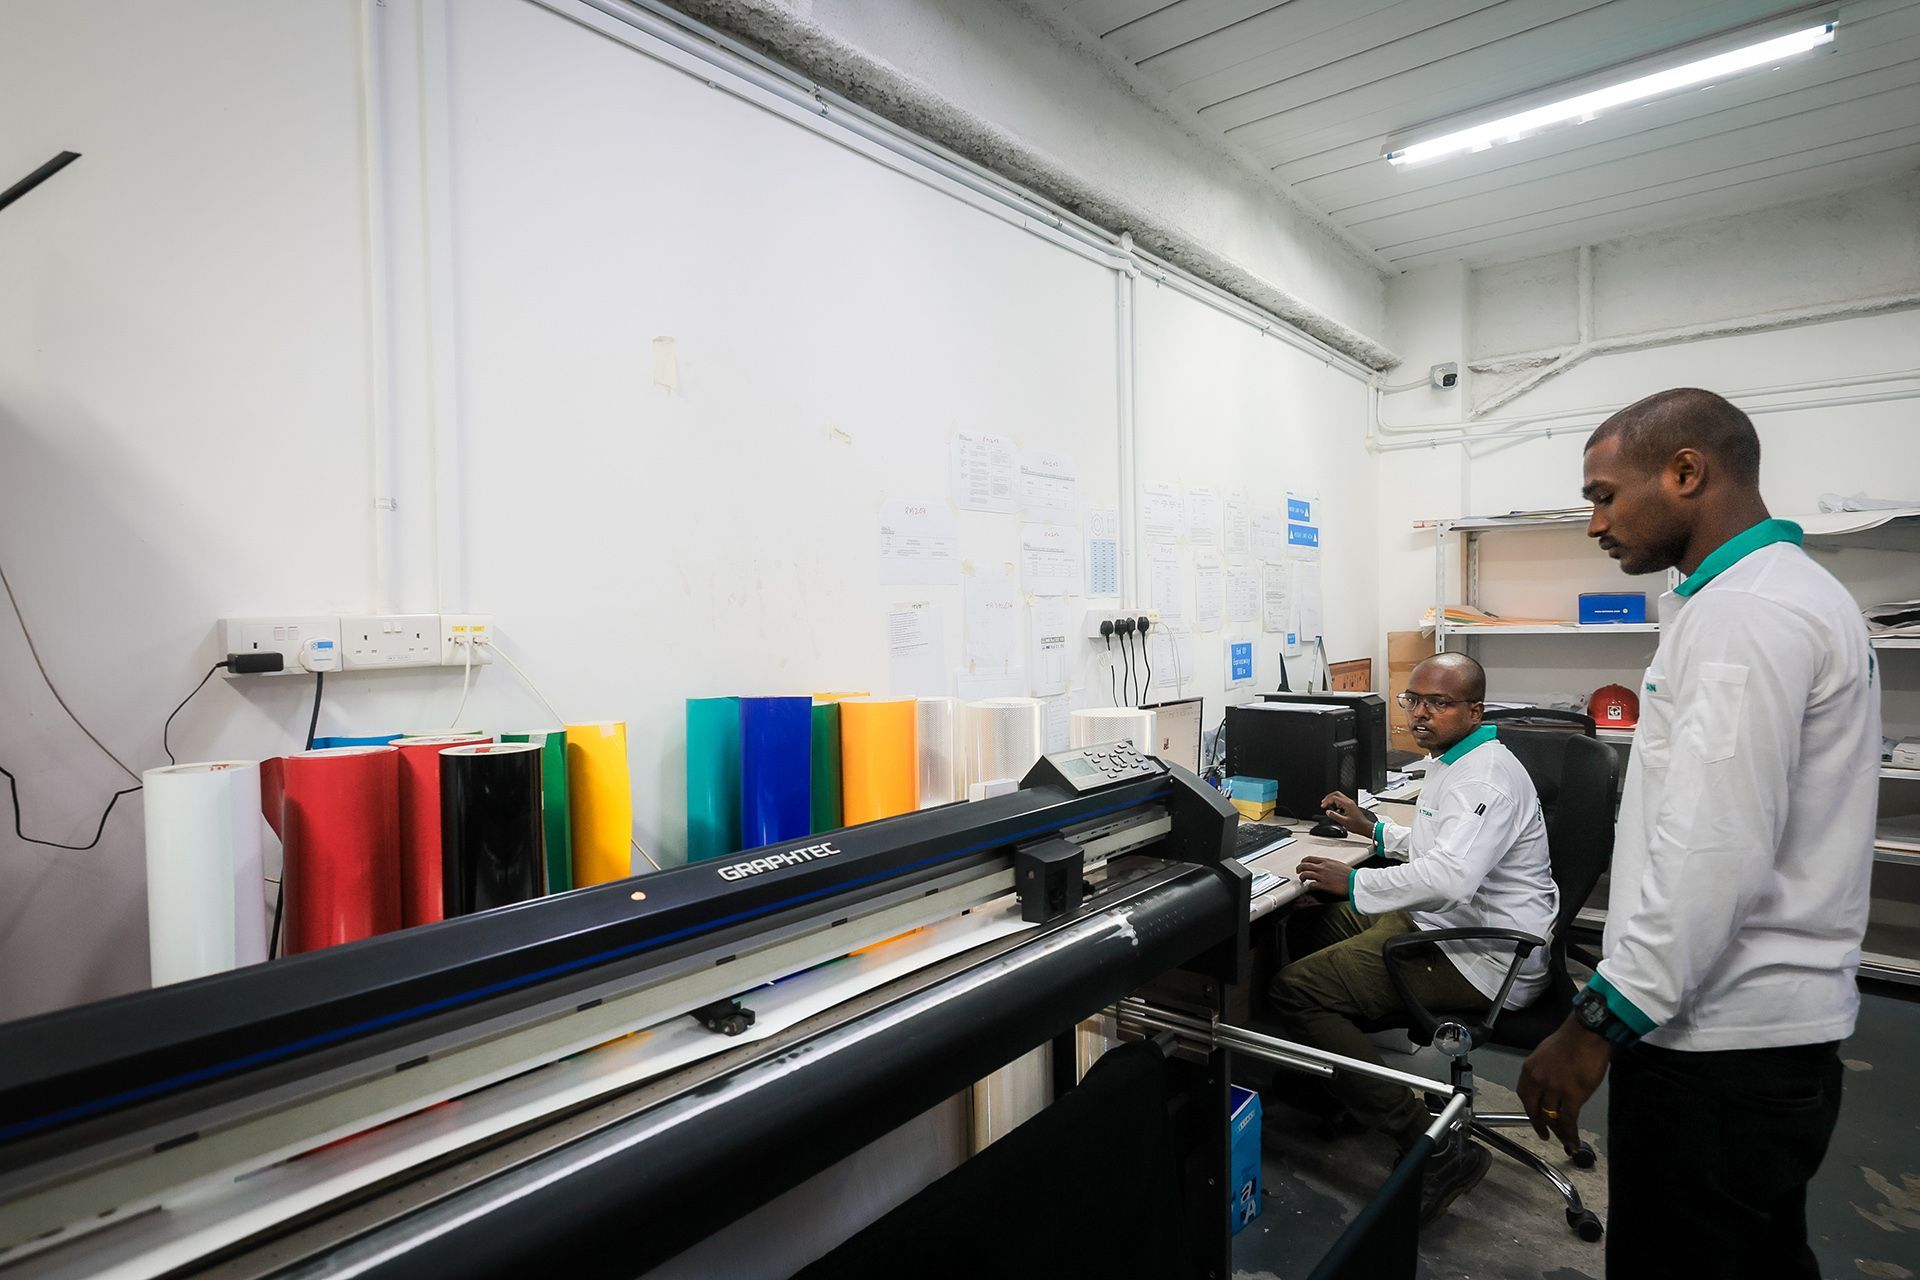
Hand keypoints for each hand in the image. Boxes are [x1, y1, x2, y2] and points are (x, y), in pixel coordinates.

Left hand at [1295, 855, 1350, 896]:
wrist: (1355, 881)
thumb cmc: (1350, 874)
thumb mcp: (1339, 864)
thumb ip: (1331, 864)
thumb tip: (1328, 866)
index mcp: (1326, 861)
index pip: (1310, 858)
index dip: (1304, 861)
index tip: (1302, 863)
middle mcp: (1322, 867)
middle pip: (1305, 865)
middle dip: (1299, 868)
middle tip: (1298, 871)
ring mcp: (1322, 876)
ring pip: (1305, 874)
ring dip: (1302, 877)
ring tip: (1302, 880)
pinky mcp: (1323, 885)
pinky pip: (1311, 885)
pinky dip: (1309, 886)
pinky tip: (1310, 887)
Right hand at [1319, 791, 1373, 836]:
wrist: (1365, 827)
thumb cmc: (1357, 825)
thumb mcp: (1344, 822)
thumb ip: (1334, 816)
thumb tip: (1328, 812)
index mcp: (1347, 804)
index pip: (1334, 798)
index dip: (1327, 801)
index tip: (1323, 806)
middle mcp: (1349, 802)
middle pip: (1337, 793)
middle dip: (1328, 797)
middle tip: (1323, 802)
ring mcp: (1350, 803)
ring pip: (1339, 796)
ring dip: (1332, 799)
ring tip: (1327, 804)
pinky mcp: (1351, 806)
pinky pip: (1342, 800)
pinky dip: (1336, 802)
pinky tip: (1334, 808)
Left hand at [1516, 1014, 1612, 1155]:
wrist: (1587, 1034)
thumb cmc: (1570, 1041)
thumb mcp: (1546, 1055)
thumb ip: (1543, 1072)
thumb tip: (1547, 1087)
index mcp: (1530, 1070)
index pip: (1524, 1096)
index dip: (1530, 1111)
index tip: (1535, 1120)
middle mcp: (1538, 1081)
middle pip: (1536, 1110)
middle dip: (1542, 1126)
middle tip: (1546, 1135)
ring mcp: (1554, 1089)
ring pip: (1553, 1118)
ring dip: (1560, 1132)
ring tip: (1565, 1141)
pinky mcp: (1573, 1095)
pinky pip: (1568, 1120)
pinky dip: (1570, 1134)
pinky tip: (1573, 1141)